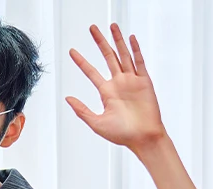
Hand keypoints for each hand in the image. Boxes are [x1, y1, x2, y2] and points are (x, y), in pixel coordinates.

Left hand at [65, 23, 166, 152]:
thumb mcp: (97, 123)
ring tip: (111, 26)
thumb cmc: (121, 134)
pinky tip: (130, 38)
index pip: (91, 72)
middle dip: (100, 42)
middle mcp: (118, 84)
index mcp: (106, 93)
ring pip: (123, 55)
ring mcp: (132, 81)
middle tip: (92, 28)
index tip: (71, 51)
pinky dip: (135, 50)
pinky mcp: (144, 81)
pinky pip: (139, 62)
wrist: (143, 138)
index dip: (81, 61)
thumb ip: (82, 110)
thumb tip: (67, 98)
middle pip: (107, 57)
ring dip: (117, 40)